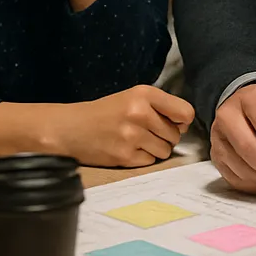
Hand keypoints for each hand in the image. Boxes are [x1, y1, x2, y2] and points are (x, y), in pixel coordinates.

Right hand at [50, 85, 194, 167]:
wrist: (70, 128)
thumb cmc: (105, 112)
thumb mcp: (132, 97)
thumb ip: (160, 106)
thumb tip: (185, 125)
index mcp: (144, 94)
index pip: (185, 112)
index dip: (182, 121)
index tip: (173, 122)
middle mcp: (140, 113)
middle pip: (175, 134)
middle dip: (165, 136)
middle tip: (145, 132)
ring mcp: (132, 135)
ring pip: (165, 150)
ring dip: (155, 148)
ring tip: (136, 140)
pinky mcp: (125, 156)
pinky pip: (150, 161)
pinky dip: (142, 158)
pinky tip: (127, 149)